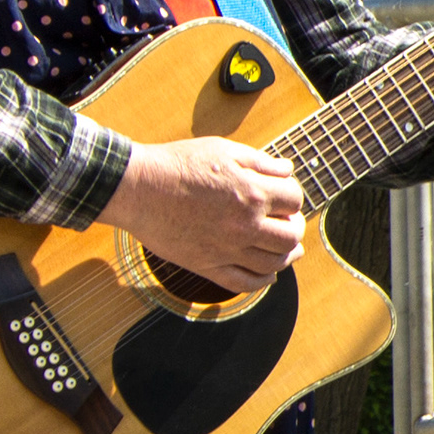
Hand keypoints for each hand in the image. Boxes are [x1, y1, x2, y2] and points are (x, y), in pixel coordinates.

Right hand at [102, 133, 305, 291]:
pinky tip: (269, 275)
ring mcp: (227, 249)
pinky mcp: (208, 266)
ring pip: (273, 264)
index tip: (283, 194)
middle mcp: (244, 225)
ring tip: (288, 249)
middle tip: (288, 222)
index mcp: (252, 193)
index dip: (292, 195)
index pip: (294, 200)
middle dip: (294, 227)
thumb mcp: (223, 150)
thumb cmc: (178, 164)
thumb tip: (287, 169)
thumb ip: (261, 162)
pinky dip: (262, 282)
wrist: (138, 188)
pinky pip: (244, 283)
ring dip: (286, 256)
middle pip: (290, 236)